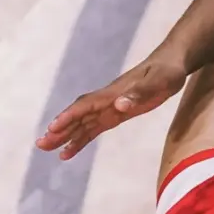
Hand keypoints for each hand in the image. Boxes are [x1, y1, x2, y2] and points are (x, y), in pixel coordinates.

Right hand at [36, 53, 186, 158]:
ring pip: (84, 123)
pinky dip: (83, 138)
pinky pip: (96, 127)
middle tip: (42, 144)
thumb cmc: (167, 71)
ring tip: (49, 150)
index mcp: (114, 92)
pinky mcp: (118, 113)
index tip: (53, 128)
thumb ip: (140, 92)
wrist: (171, 64)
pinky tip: (71, 150)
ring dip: (67, 136)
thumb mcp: (160, 81)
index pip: (86, 105)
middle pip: (79, 116)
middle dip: (61, 129)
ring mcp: (111, 106)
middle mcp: (108, 100)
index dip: (70, 116)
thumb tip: (119, 105)